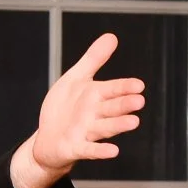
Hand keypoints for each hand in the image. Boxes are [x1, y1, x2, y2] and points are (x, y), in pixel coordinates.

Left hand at [10, 33, 143, 187]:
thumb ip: (94, 59)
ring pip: (105, 127)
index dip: (124, 87)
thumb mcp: (76, 79)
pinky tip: (113, 151)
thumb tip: (112, 36)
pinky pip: (89, 149)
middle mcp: (95, 115)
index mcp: (96, 96)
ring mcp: (87, 132)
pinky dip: (100, 150)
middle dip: (124, 104)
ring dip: (118, 125)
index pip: (112, 90)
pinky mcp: (76, 148)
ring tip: (134, 121)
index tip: (139, 85)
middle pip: (112, 108)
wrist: (48, 138)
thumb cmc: (65, 108)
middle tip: (139, 101)